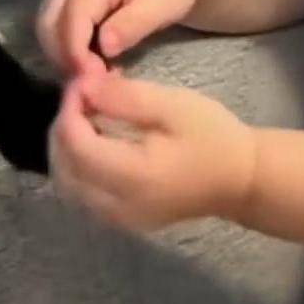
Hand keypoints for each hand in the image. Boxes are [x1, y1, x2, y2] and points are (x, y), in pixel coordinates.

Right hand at [35, 0, 227, 77]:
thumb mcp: (165, 3)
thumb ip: (134, 23)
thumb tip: (103, 46)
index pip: (73, 14)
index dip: (75, 50)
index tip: (90, 80)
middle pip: (48, 21)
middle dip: (63, 56)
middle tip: (92, 83)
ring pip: (47, 26)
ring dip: (62, 55)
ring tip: (94, 75)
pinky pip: (57, 26)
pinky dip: (67, 49)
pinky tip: (92, 63)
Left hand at [48, 71, 256, 232]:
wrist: (240, 181)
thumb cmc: (213, 137)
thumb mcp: (173, 105)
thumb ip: (124, 97)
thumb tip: (82, 86)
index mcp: (133, 177)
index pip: (75, 146)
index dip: (69, 109)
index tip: (82, 82)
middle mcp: (118, 207)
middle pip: (62, 168)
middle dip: (63, 127)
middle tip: (83, 96)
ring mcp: (118, 219)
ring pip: (67, 184)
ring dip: (66, 146)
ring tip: (88, 114)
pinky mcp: (121, 221)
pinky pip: (82, 193)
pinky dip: (78, 164)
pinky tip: (96, 139)